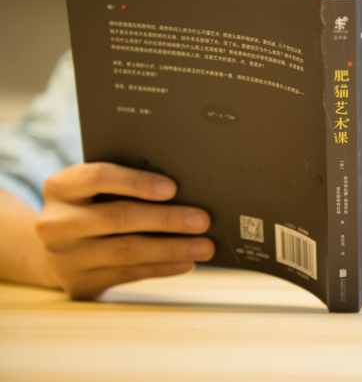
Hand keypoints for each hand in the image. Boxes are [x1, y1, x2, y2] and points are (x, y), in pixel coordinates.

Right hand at [35, 163, 214, 298]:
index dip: (137, 182)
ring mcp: (64, 257)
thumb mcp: (95, 190)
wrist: (58, 246)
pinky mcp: (78, 283)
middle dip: (167, 219)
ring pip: (127, 251)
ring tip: (204, 246)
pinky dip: (162, 268)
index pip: (98, 177)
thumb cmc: (91, 207)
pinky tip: (186, 262)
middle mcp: (56, 222)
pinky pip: (128, 274)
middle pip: (119, 217)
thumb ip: (126, 185)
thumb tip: (185, 191)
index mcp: (61, 187)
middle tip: (202, 220)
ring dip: (172, 248)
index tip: (172, 188)